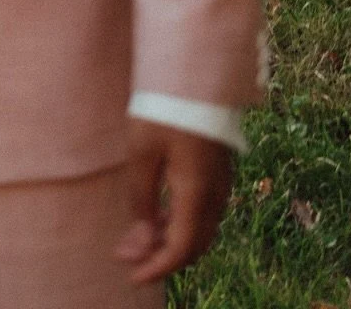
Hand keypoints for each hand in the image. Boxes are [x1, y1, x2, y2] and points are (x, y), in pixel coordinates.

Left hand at [117, 120, 233, 284]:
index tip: (133, 276)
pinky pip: (203, 211)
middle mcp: (216, 194)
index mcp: (197, 193)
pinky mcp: (218, 171)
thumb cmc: (164, 107)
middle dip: (162, 257)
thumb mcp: (141, 151)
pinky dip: (180, 222)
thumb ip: (141, 197)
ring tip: (137, 238)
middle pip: (194, 244)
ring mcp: (221, 183)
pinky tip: (158, 215)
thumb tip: (141, 239)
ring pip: (199, 228)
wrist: (196, 72)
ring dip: (170, 239)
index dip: (157, 267)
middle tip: (129, 258)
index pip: (182, 248)